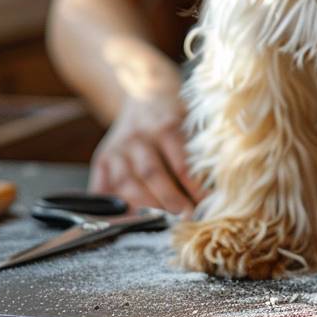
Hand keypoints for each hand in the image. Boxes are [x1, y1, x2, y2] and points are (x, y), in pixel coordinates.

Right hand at [89, 95, 205, 214]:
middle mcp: (137, 137)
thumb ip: (199, 151)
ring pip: (125, 183)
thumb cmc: (174, 115)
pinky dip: (111, 207)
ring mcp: (117, 149)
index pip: (179, 162)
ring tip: (162, 221)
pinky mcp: (102, 160)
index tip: (205, 206)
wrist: (144, 94)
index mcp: (164, 126)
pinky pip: (102, 188)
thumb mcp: (190, 122)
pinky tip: (126, 220)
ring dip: (144, 206)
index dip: (193, 187)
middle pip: (151, 173)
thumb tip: (215, 190)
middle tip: (186, 218)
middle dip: (169, 200)